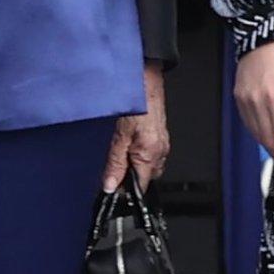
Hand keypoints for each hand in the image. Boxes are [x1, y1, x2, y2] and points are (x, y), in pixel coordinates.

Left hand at [106, 64, 169, 189]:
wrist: (146, 83)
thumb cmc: (135, 105)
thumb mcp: (118, 137)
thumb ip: (115, 164)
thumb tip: (110, 185)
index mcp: (150, 155)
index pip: (140, 186)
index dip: (126, 190)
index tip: (113, 188)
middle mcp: (160, 153)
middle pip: (145, 178)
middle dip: (130, 176)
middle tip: (114, 166)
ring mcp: (163, 146)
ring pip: (148, 166)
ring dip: (135, 164)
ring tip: (122, 150)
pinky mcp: (162, 138)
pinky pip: (152, 155)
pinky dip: (140, 154)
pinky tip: (131, 143)